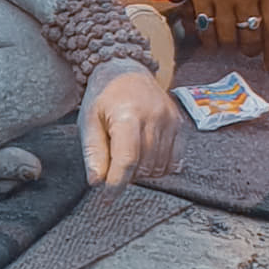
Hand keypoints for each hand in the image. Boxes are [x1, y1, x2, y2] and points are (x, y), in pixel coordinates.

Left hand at [81, 69, 184, 190]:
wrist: (126, 70)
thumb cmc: (104, 97)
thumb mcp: (89, 120)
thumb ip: (93, 151)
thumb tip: (96, 182)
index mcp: (128, 115)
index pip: (126, 160)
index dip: (117, 183)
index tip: (107, 198)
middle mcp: (154, 118)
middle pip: (144, 166)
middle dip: (127, 177)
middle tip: (112, 169)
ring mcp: (171, 120)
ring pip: (159, 166)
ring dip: (142, 174)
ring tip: (127, 159)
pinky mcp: (179, 124)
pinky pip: (174, 160)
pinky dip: (159, 168)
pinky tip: (145, 160)